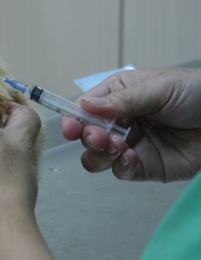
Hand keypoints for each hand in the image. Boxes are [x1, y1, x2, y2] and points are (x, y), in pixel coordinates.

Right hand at [61, 68, 200, 181]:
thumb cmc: (199, 93)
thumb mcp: (160, 88)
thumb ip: (123, 100)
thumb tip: (86, 106)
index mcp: (119, 95)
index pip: (85, 108)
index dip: (74, 118)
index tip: (72, 127)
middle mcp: (120, 121)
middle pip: (85, 135)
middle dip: (87, 137)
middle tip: (99, 136)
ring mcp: (131, 145)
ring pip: (96, 156)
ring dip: (99, 153)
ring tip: (117, 145)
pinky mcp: (144, 167)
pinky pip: (120, 172)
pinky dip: (120, 166)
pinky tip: (132, 157)